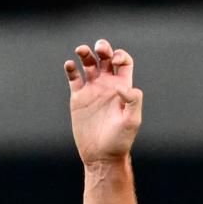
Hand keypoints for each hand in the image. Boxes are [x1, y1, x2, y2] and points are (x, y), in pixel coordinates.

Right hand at [64, 39, 142, 164]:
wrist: (101, 155)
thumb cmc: (120, 140)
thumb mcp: (132, 121)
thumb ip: (132, 101)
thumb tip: (122, 87)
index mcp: (123, 87)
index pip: (124, 62)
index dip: (120, 56)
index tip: (114, 62)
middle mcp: (108, 85)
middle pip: (105, 58)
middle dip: (102, 48)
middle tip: (98, 48)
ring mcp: (92, 90)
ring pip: (88, 63)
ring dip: (85, 53)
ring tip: (81, 51)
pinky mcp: (78, 97)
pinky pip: (73, 77)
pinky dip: (71, 68)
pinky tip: (70, 65)